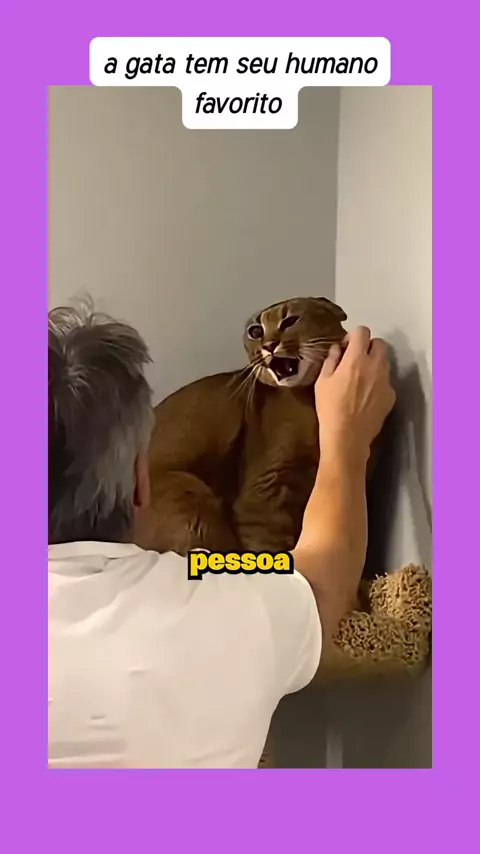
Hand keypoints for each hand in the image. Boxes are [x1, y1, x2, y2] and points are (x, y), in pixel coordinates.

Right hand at [314, 327, 395, 456]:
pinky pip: (386, 381)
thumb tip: (337, 349)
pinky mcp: (391, 396)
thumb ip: (331, 360)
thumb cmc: (330, 408)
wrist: (347, 436)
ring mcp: (386, 381)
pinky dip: (378, 383)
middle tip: (355, 359)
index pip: (362, 331)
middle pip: (379, 343)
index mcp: (356, 359)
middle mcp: (375, 366)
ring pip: (384, 362)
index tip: (345, 348)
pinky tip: (366, 396)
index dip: (353, 336)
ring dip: (374, 363)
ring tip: (361, 379)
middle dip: (368, 346)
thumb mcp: (322, 382)